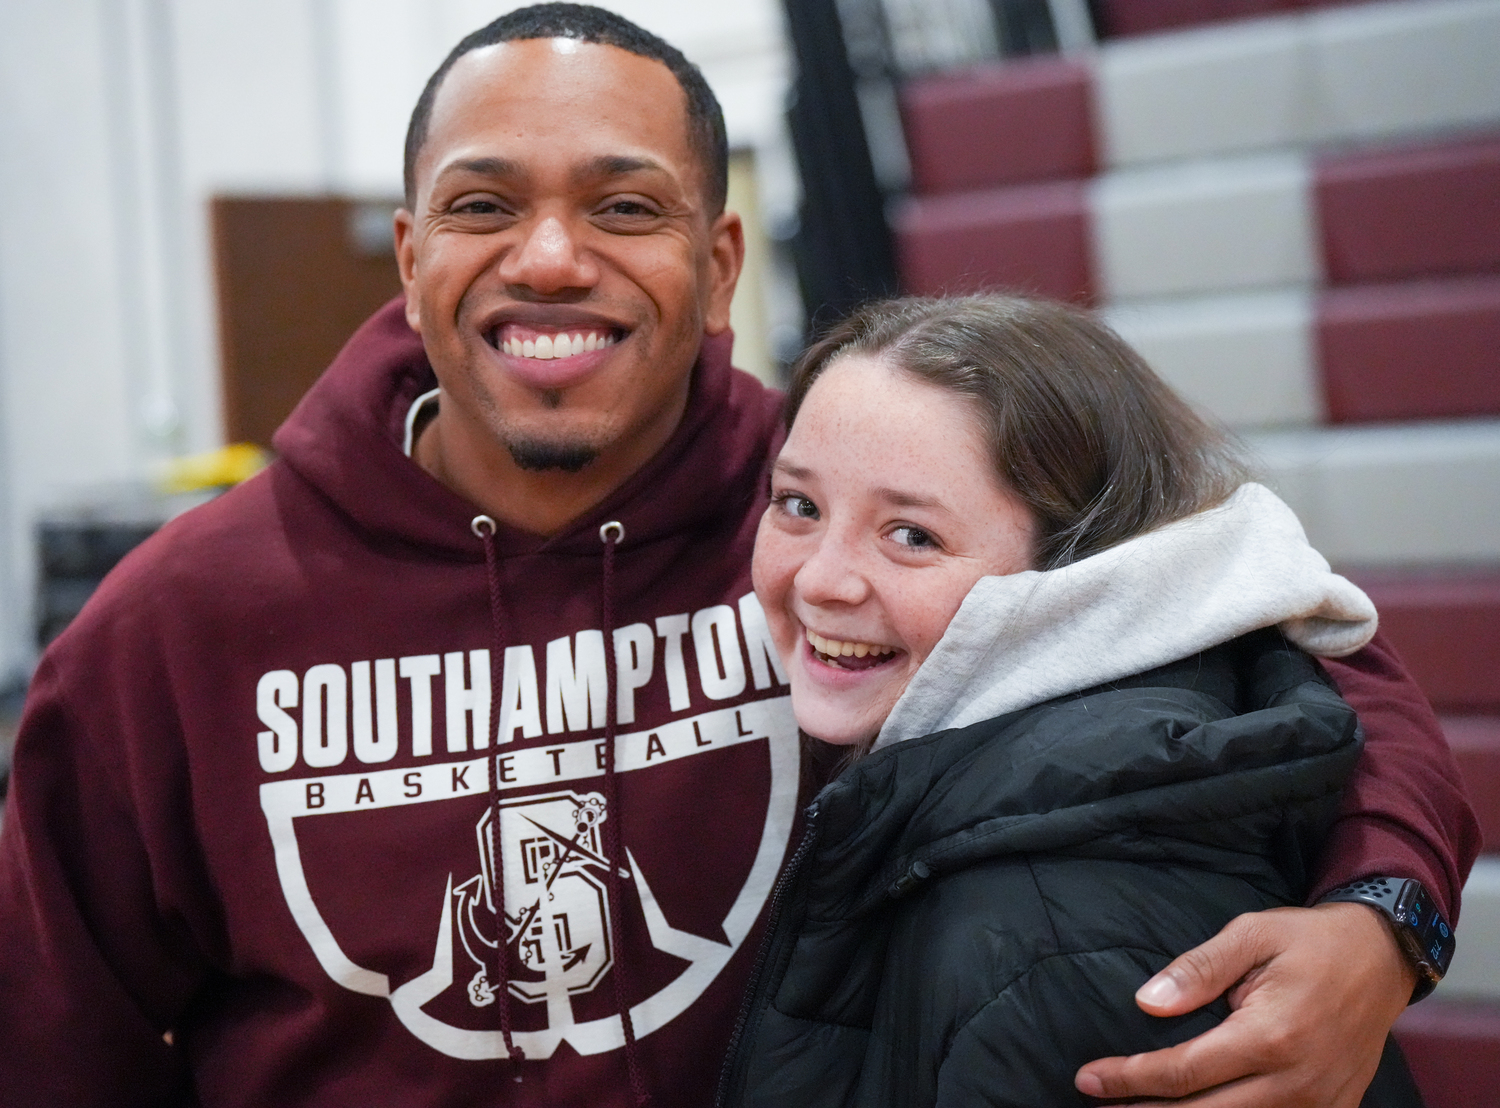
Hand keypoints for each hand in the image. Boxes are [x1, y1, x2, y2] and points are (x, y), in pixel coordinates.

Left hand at [1074, 902, 1415, 1105]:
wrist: (1384, 956)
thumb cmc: (1310, 940)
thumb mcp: (1251, 934)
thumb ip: (1198, 969)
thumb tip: (1147, 1002)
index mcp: (1270, 1035)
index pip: (1183, 1071)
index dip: (1130, 1079)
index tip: (1088, 1078)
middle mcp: (1295, 1082)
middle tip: (1097, 1103)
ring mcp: (1318, 1104)